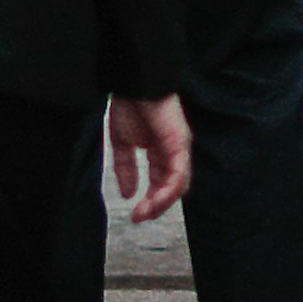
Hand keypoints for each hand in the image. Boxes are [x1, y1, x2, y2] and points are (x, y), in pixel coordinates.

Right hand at [109, 94, 191, 221]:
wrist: (133, 83)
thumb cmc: (130, 105)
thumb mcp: (122, 143)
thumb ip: (126, 168)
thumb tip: (129, 194)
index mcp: (161, 151)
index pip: (162, 183)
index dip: (150, 202)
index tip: (135, 216)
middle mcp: (174, 152)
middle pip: (172, 188)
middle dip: (156, 206)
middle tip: (139, 218)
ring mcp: (179, 147)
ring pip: (178, 185)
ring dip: (161, 203)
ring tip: (145, 213)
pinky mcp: (180, 143)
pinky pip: (179, 173)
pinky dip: (168, 190)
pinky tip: (155, 200)